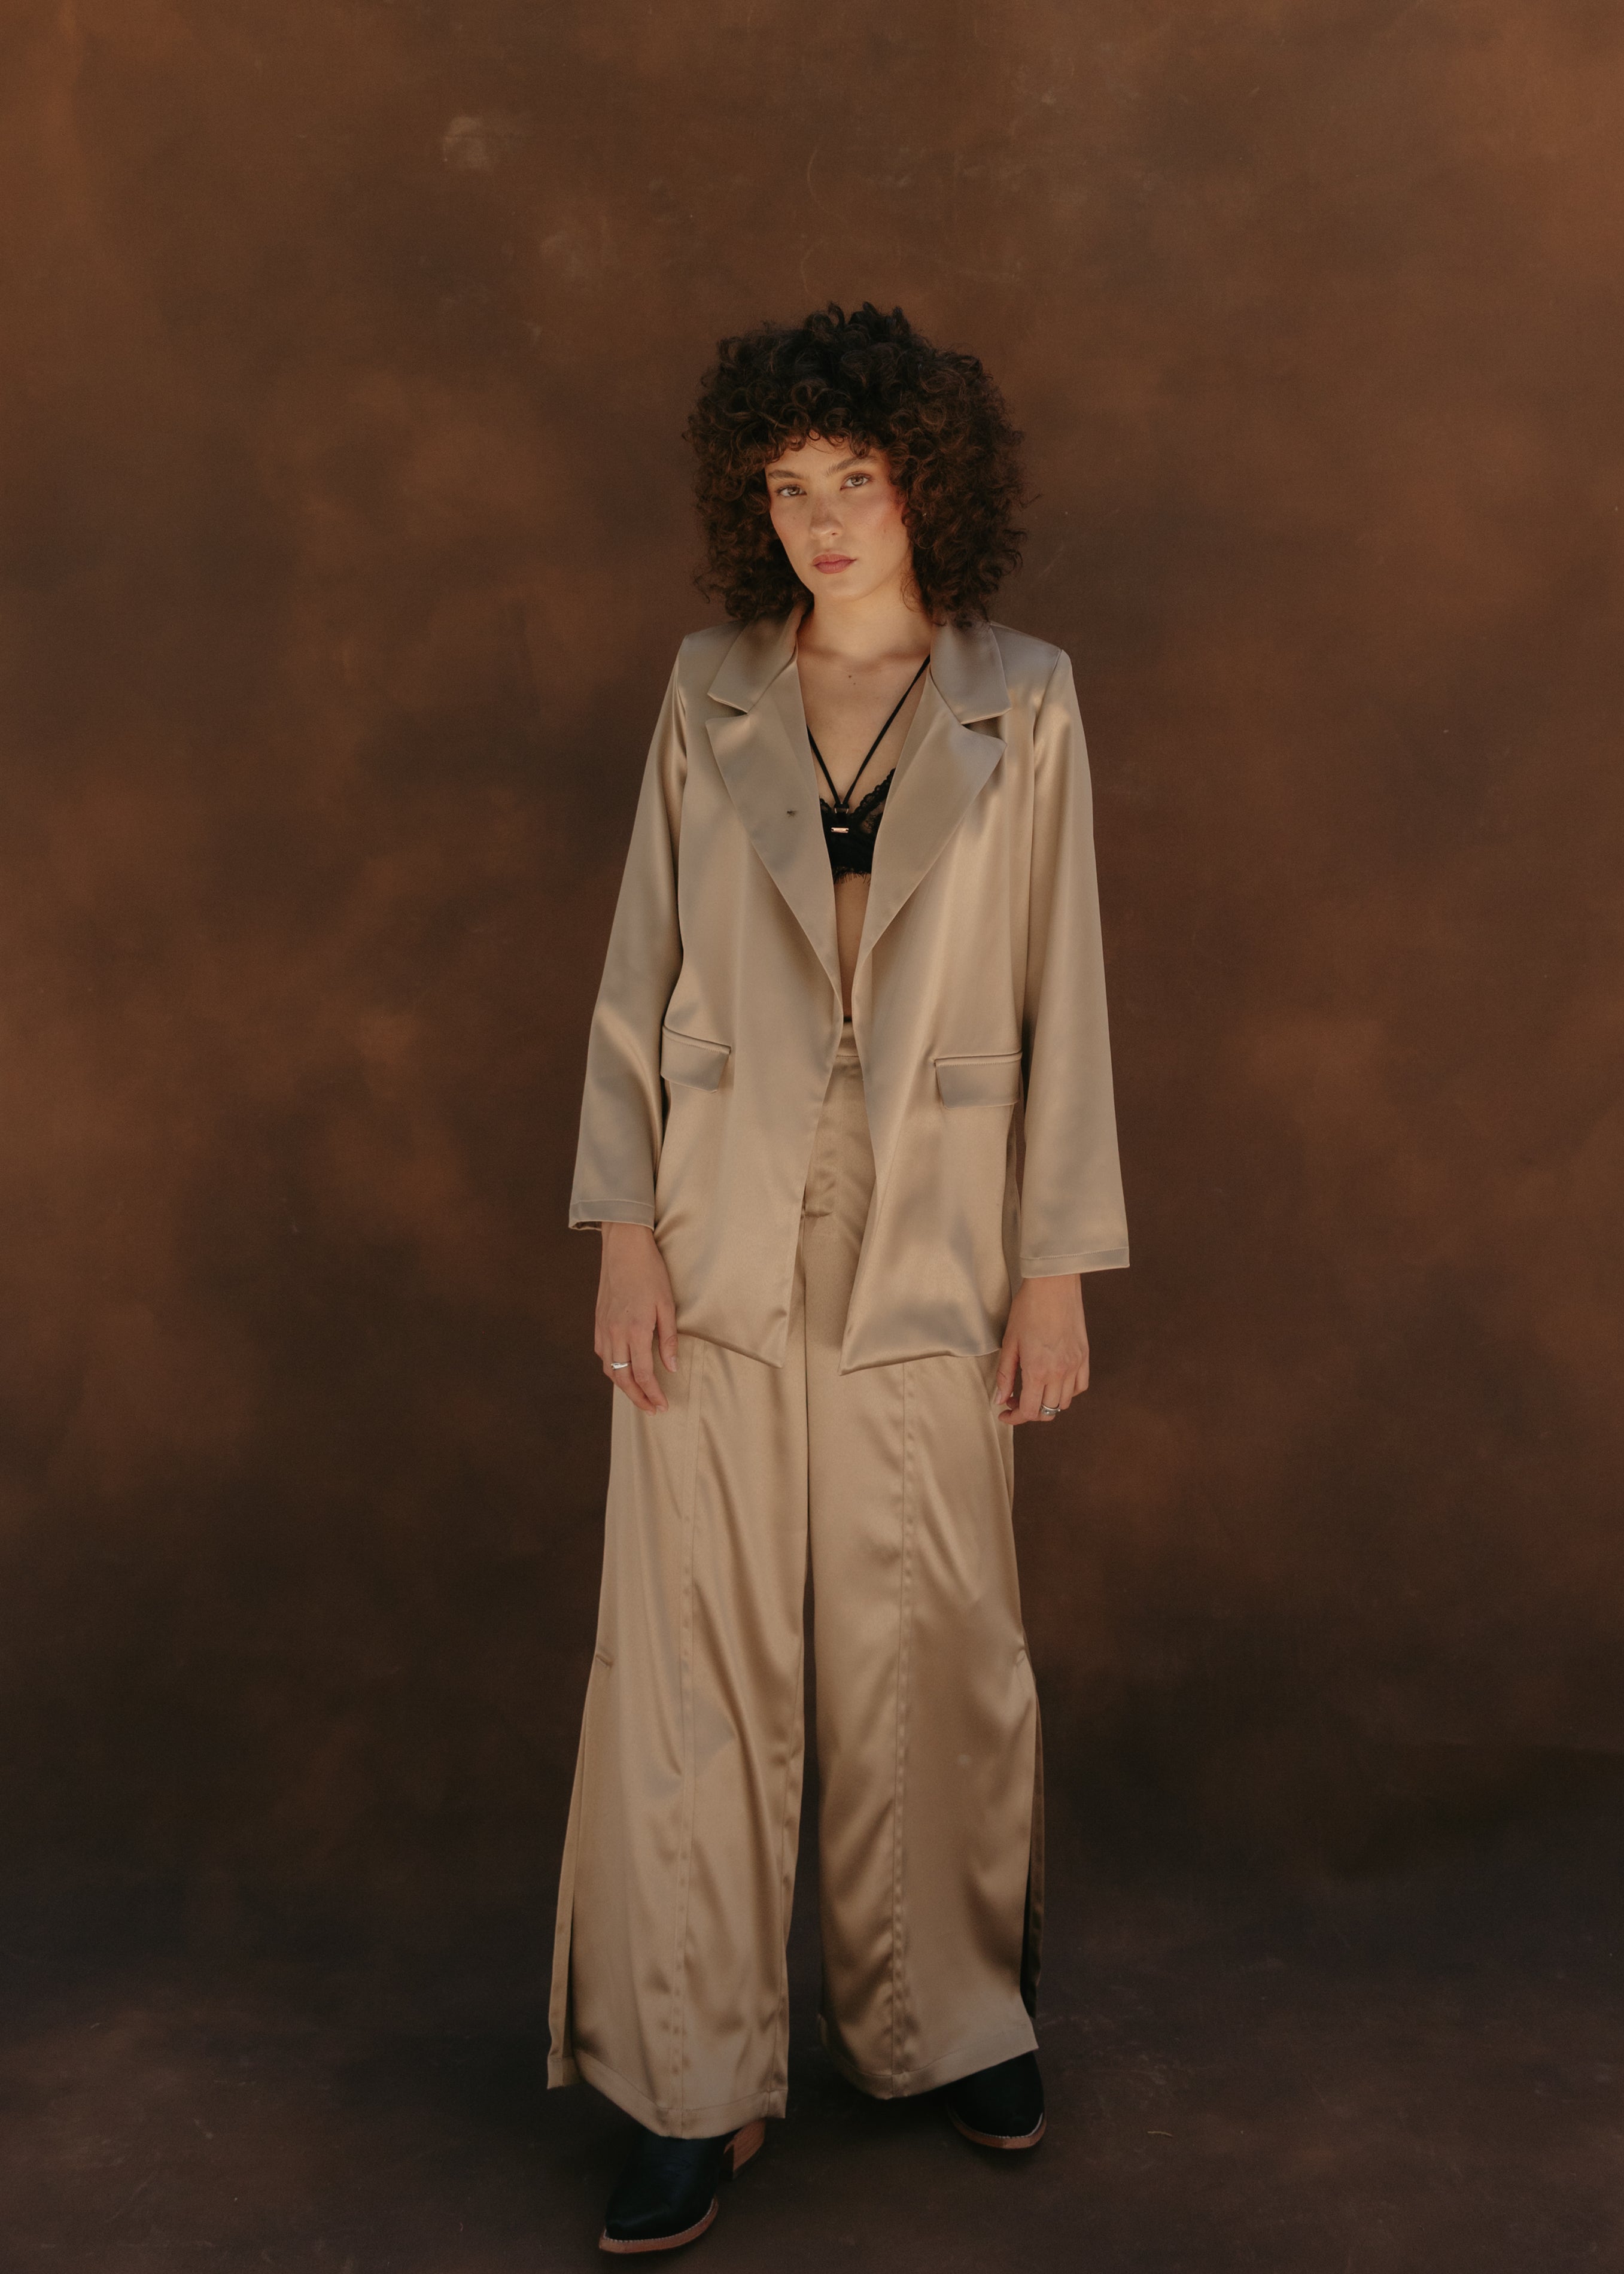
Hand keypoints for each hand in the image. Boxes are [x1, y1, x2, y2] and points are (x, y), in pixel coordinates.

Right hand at [595, 1223, 677, 1413]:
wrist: (623, 1247)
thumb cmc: (650, 1272)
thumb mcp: (667, 1304)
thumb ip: (669, 1339)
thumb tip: (671, 1368)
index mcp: (636, 1330)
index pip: (644, 1374)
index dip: (652, 1394)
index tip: (662, 1406)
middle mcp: (616, 1332)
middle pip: (622, 1378)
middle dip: (637, 1398)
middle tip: (651, 1409)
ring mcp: (604, 1327)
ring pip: (609, 1368)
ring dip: (623, 1386)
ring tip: (639, 1394)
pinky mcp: (598, 1321)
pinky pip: (602, 1353)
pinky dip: (611, 1367)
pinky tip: (622, 1369)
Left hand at [995, 1273, 1089, 1425]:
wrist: (1053, 1285)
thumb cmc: (1028, 1308)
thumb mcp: (1009, 1342)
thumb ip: (1005, 1375)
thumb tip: (1001, 1399)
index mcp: (1037, 1370)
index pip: (1030, 1411)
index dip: (1015, 1418)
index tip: (1005, 1413)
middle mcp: (1059, 1372)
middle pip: (1048, 1411)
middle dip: (1029, 1412)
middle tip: (1015, 1399)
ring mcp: (1075, 1365)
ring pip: (1064, 1402)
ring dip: (1047, 1403)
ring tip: (1034, 1390)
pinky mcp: (1084, 1356)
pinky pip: (1080, 1386)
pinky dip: (1067, 1391)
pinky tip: (1055, 1382)